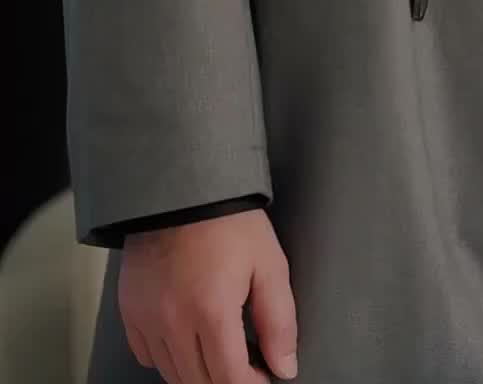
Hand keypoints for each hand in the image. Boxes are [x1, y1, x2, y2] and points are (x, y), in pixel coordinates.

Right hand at [118, 209, 297, 382]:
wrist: (182, 186)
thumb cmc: (228, 220)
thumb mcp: (269, 263)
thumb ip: (279, 321)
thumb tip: (284, 367)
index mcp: (211, 310)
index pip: (230, 379)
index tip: (265, 377)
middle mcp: (173, 321)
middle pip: (200, 382)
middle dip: (227, 381)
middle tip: (246, 364)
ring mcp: (146, 318)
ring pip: (172, 374)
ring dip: (198, 373)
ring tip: (220, 350)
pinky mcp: (130, 310)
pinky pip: (147, 355)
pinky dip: (168, 358)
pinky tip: (187, 338)